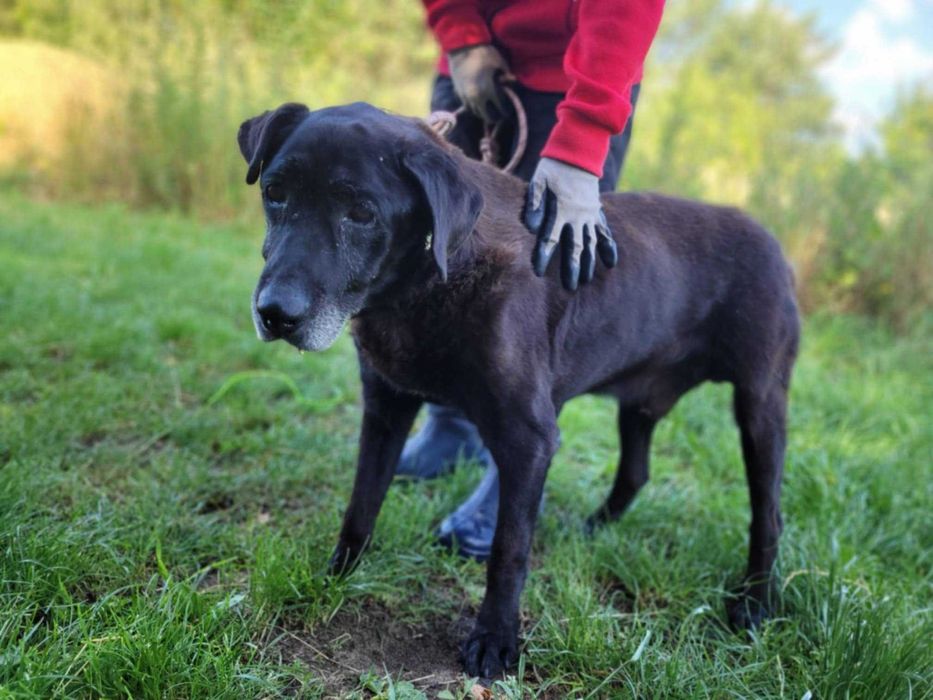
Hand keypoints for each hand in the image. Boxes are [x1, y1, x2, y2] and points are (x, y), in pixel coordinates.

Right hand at [448, 44, 508, 122]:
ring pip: (475, 112)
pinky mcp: (458, 93)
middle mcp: (477, 97)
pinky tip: (477, 104)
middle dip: (493, 117)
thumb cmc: (483, 53)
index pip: (499, 107)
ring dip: (482, 113)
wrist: (461, 48)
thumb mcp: (499, 62)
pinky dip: (473, 107)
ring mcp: (466, 96)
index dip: (504, 111)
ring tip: (487, 111)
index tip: (507, 113)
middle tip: (498, 117)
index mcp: (489, 90)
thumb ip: (506, 74)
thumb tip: (513, 81)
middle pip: (486, 115)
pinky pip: (467, 106)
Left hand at [523, 157, 617, 290]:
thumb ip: (534, 203)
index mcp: (561, 209)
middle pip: (574, 246)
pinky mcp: (597, 211)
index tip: (538, 272)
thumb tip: (530, 226)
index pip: (550, 237)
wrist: (579, 152)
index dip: (544, 254)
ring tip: (586, 281)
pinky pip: (605, 231)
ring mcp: (590, 214)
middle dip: (572, 267)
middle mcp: (577, 215)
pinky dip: (608, 247)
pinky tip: (611, 263)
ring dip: (588, 262)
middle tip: (570, 287)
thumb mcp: (539, 181)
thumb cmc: (553, 168)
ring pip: (590, 242)